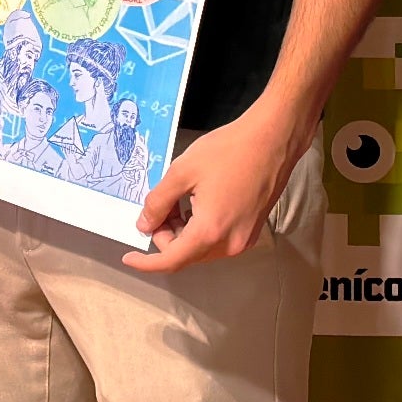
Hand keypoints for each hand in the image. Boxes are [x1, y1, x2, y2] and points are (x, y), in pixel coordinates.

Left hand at [121, 107, 307, 274]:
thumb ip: (158, 202)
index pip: (171, 261)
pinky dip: (201, 228)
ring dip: (183, 231)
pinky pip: (218, 239)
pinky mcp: (252, 230)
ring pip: (201, 247)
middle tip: (159, 205)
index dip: (146, 262)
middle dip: (166, 235)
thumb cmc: (228, 151)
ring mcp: (244, 239)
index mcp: (210, 232)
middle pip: (186, 254)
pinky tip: (198, 200)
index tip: (128, 257)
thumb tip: (144, 225)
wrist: (272, 139)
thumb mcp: (182, 172)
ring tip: (179, 198)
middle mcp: (230, 244)